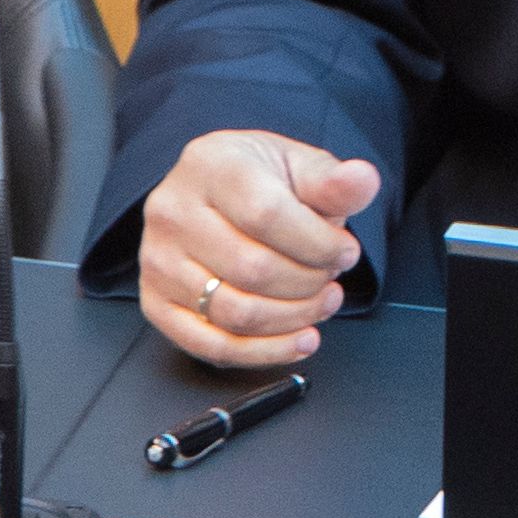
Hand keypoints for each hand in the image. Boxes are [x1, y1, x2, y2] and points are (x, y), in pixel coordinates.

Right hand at [136, 129, 379, 368]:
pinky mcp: (155, 303)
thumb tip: (361, 181)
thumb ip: (334, 180)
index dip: (317, 244)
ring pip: (233, 312)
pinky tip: (300, 341)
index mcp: (211, 165)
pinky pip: (210, 344)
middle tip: (334, 278)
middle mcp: (173, 212)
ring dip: (292, 318)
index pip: (266, 215)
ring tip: (323, 303)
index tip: (347, 252)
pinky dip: (263, 352)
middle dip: (308, 282)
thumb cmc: (261, 178)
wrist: (213, 189)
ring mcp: (157, 261)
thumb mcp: (301, 164)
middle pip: (251, 269)